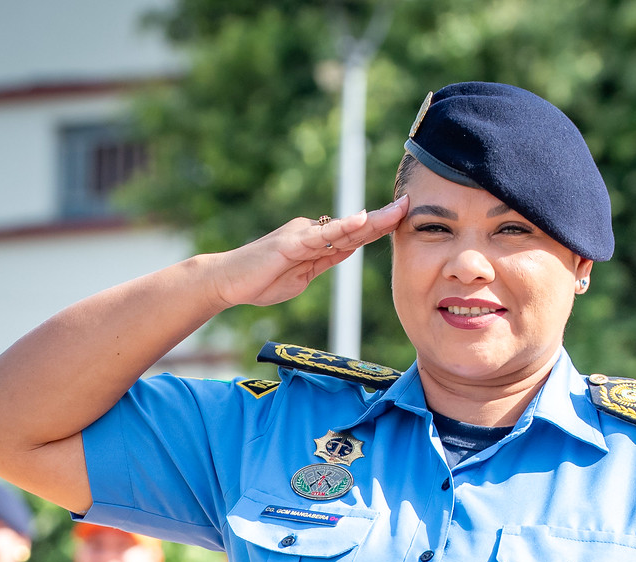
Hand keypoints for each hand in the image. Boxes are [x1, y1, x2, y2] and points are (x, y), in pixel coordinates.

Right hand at [208, 198, 408, 310]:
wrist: (226, 283)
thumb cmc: (259, 282)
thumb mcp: (302, 277)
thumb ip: (325, 261)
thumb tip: (351, 248)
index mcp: (314, 242)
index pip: (352, 234)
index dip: (377, 226)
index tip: (402, 217)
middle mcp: (310, 232)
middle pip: (353, 226)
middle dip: (383, 218)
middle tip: (409, 204)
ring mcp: (301, 235)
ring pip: (343, 228)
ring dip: (372, 220)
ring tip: (397, 210)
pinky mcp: (291, 243)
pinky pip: (322, 236)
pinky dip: (343, 228)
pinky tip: (362, 219)